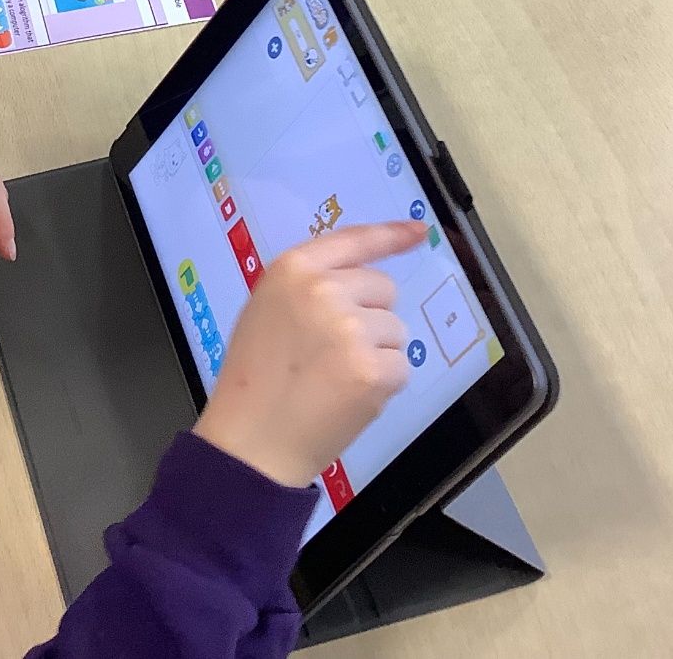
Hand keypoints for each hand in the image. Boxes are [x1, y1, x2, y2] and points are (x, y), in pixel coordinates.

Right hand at [192, 221, 426, 488]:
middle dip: (370, 315)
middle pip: (383, 288)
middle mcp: (324, 289)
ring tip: (335, 377)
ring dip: (377, 352)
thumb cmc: (254, 377)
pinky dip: (383, 384)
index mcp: (292, 269)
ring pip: (395, 329)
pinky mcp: (374, 368)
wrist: (252, 440)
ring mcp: (351, 328)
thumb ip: (308, 286)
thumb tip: (362, 279)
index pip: (355, 240)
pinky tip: (349, 396)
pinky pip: (400, 366)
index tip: (420, 233)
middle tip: (333, 350)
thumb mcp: (267, 309)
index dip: (392, 235)